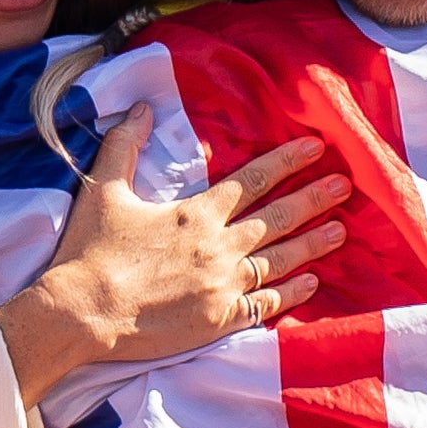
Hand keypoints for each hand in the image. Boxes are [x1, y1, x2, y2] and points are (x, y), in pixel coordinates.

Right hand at [0, 106, 347, 404]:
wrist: (81, 312)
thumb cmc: (89, 252)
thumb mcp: (102, 190)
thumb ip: (124, 146)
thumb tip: (142, 107)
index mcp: (195, 213)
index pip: (251, 181)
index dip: (285, 162)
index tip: (315, 148)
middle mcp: (218, 246)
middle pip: (276, 218)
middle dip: (313, 198)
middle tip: (345, 185)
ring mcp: (223, 285)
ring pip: (279, 260)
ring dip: (313, 244)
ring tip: (341, 231)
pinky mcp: (220, 320)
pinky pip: (267, 304)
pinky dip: (293, 293)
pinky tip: (313, 283)